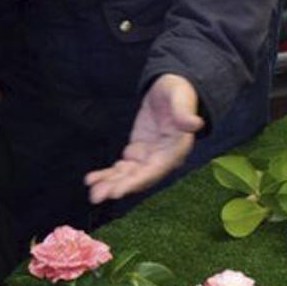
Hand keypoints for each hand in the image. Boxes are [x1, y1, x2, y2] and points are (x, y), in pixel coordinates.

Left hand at [84, 74, 203, 203]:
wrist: (170, 88)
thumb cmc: (178, 92)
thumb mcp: (181, 97)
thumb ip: (184, 113)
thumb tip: (195, 124)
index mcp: (176, 149)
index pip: (156, 170)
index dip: (137, 181)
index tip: (118, 191)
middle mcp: (163, 158)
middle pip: (140, 178)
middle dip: (118, 187)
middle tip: (97, 196)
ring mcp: (149, 157)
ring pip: (129, 176)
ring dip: (110, 185)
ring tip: (92, 193)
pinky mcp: (137, 152)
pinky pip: (122, 168)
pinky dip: (108, 174)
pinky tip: (92, 179)